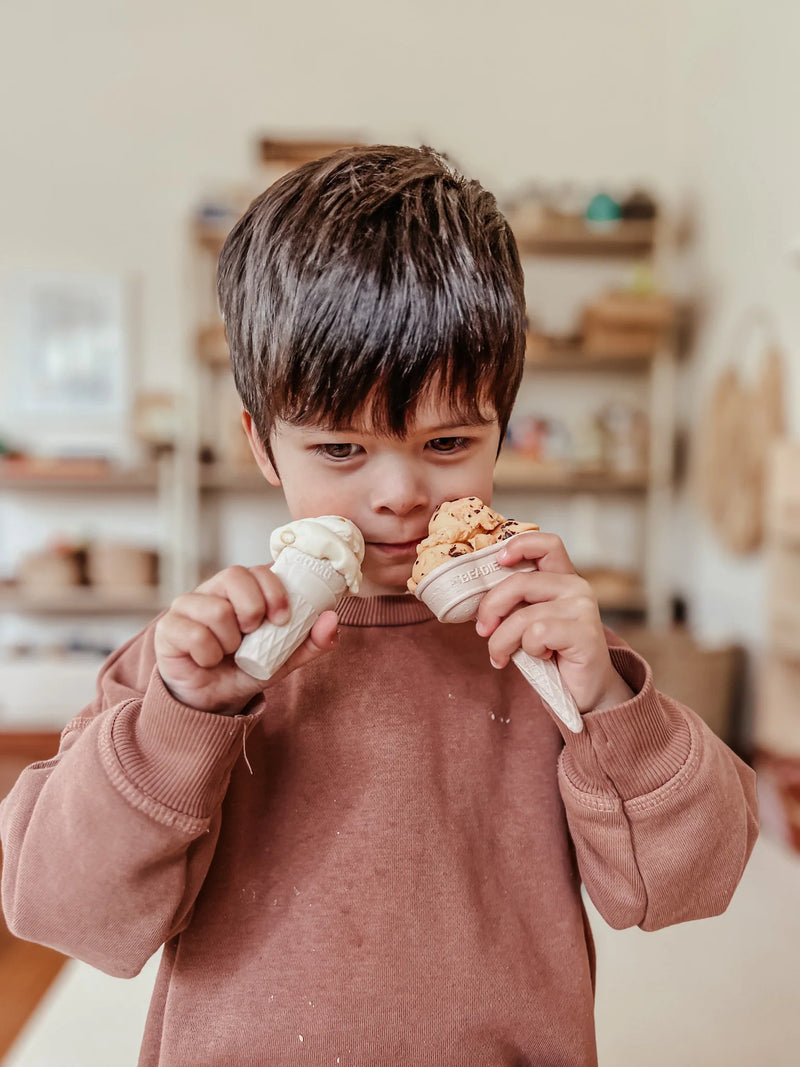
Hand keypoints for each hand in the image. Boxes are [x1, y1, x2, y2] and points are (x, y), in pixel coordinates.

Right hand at [154, 565, 338, 714]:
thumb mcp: (284, 659)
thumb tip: (332, 619)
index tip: (283, 618)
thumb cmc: (246, 669)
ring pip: (216, 609)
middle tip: (254, 633)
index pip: (258, 570)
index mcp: (243, 590)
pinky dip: (208, 654)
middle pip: (234, 575)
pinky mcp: (168, 628)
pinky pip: (194, 634)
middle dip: (252, 608)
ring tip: (228, 652)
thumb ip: (311, 642)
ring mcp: (188, 606)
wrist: (213, 701)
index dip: (274, 590)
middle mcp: (214, 590)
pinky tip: (207, 660)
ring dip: (230, 641)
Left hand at [474, 532, 633, 712]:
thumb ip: (514, 603)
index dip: (519, 544)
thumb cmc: (551, 653)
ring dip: (502, 641)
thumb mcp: (528, 621)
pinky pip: (537, 635)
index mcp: (562, 578)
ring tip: (502, 656)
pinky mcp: (585, 633)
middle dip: (491, 608)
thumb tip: (476, 597)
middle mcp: (576, 587)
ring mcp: (583, 609)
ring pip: (523, 616)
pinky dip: (528, 651)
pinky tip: (540, 657)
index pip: (546, 543)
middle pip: (520, 582)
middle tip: (483, 630)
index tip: (498, 560)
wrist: (585, 690)